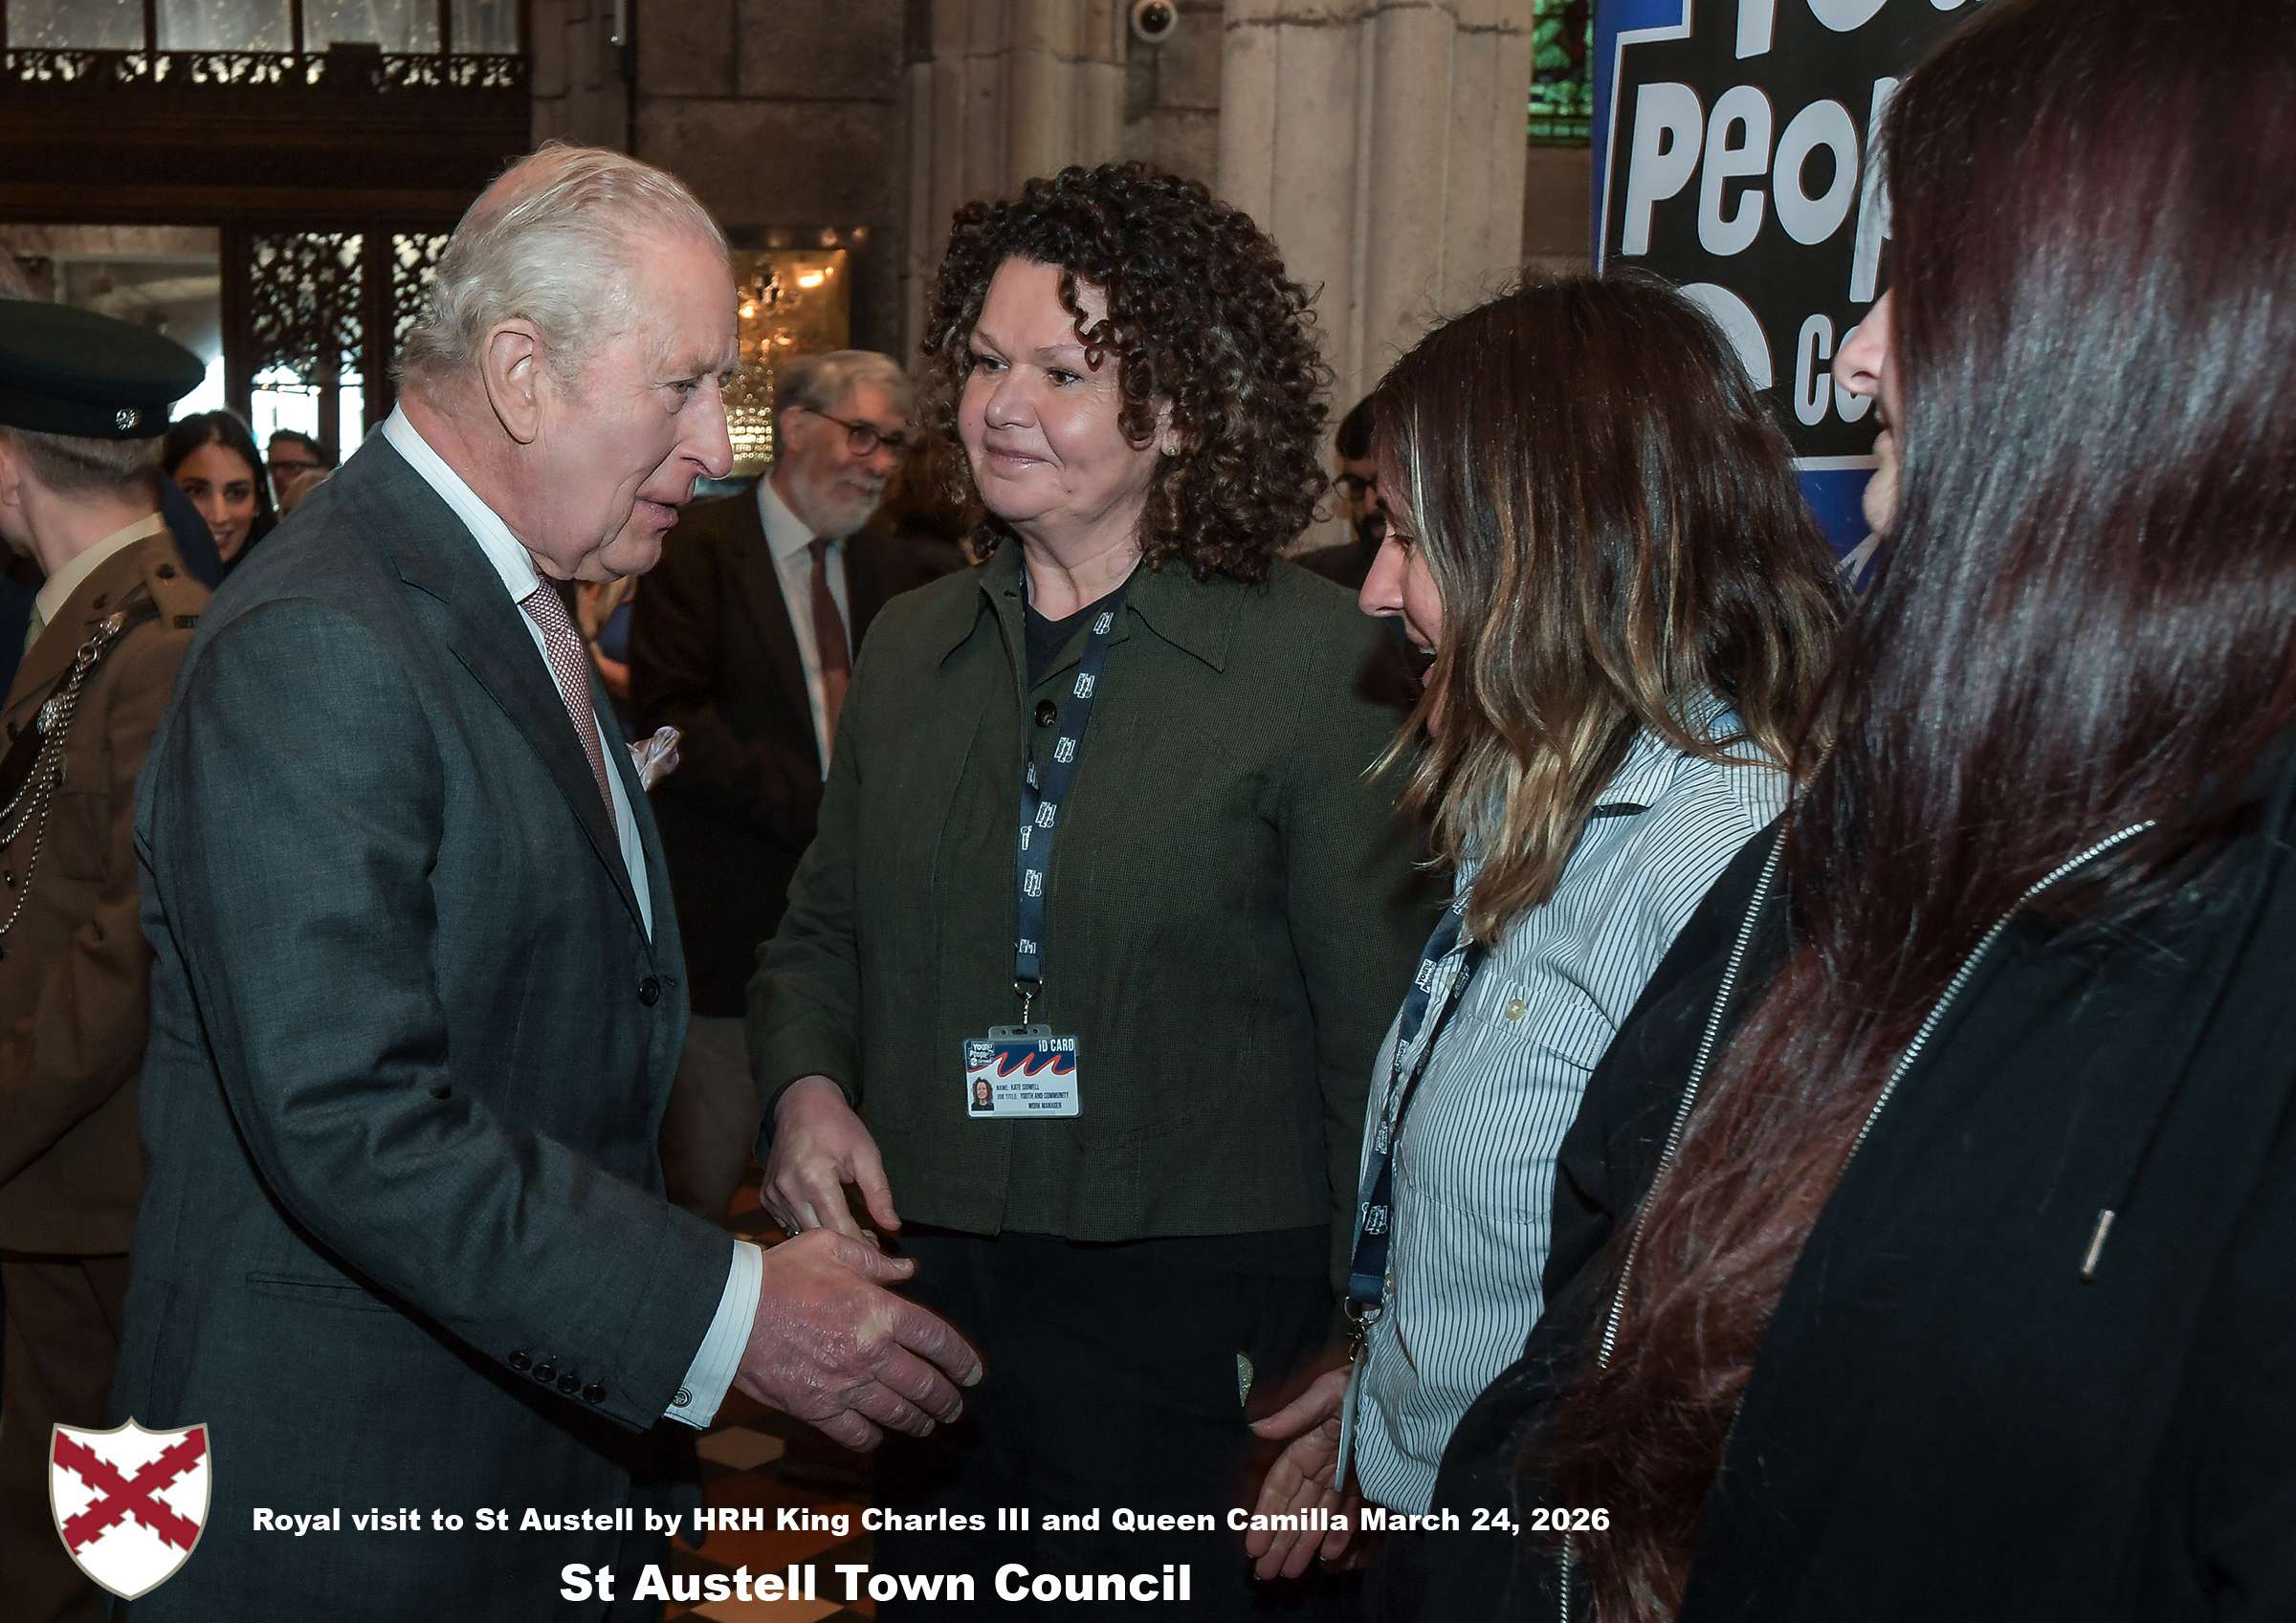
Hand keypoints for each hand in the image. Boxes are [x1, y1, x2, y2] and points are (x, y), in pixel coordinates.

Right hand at [732, 1228, 982, 1450]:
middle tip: (956, 1407)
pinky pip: (857, 1433)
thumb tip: (909, 1272)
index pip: (938, 1341)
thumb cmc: (781, 1274)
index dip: (962, 1360)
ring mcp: (845, 1386)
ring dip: (919, 1421)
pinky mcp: (817, 1409)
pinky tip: (880, 1434)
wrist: (729, 1313)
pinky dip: (873, 1437)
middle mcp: (870, 1354)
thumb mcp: (831, 1248)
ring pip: (897, 1413)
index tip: (974, 1373)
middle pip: (925, 1384)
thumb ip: (876, 1262)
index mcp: (880, 1313)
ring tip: (930, 1424)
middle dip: (947, 1399)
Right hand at [763, 1076, 896, 1241]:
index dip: (860, 1244)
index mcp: (814, 1179)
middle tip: (870, 1245)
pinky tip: (828, 1222)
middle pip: (819, 1235)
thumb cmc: (838, 1126)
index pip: (839, 1227)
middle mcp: (789, 1190)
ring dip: (827, 1238)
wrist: (802, 1104)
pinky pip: (788, 1223)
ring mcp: (774, 1194)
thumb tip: (892, 1226)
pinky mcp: (767, 1196)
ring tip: (853, 1234)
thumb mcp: (866, 1154)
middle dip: (846, 1245)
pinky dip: (808, 1227)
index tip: (878, 1253)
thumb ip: (878, 1192)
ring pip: (802, 1232)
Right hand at [1245, 1367, 1361, 1579]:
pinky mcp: (1368, 1480)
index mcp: (1307, 1445)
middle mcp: (1321, 1463)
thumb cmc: (1360, 1383)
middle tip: (1266, 1572)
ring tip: (1290, 1572)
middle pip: (1296, 1508)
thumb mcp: (1327, 1393)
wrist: (1402, 1384)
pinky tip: (1329, 1555)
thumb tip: (1256, 1428)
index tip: (1253, 1545)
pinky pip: (1351, 1511)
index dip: (1265, 1516)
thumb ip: (1294, 1414)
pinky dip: (1340, 1532)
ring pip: (1319, 1515)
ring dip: (1304, 1543)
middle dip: (1280, 1539)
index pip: (1280, 1486)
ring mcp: (1344, 1473)